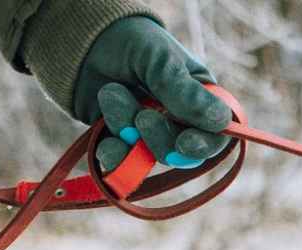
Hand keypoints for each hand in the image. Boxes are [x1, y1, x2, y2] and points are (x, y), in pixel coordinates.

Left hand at [71, 17, 231, 173]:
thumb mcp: (161, 60)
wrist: (80, 37)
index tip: (185, 143)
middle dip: (160, 138)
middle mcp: (178, 120)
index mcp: (199, 99)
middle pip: (182, 154)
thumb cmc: (130, 40)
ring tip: (112, 93)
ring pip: (149, 156)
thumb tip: (221, 121)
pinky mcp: (120, 139)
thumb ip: (186, 93)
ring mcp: (148, 132)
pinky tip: (106, 136)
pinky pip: (121, 161)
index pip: (215, 134)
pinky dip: (113, 152)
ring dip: (129, 130)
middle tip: (143, 116)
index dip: (204, 144)